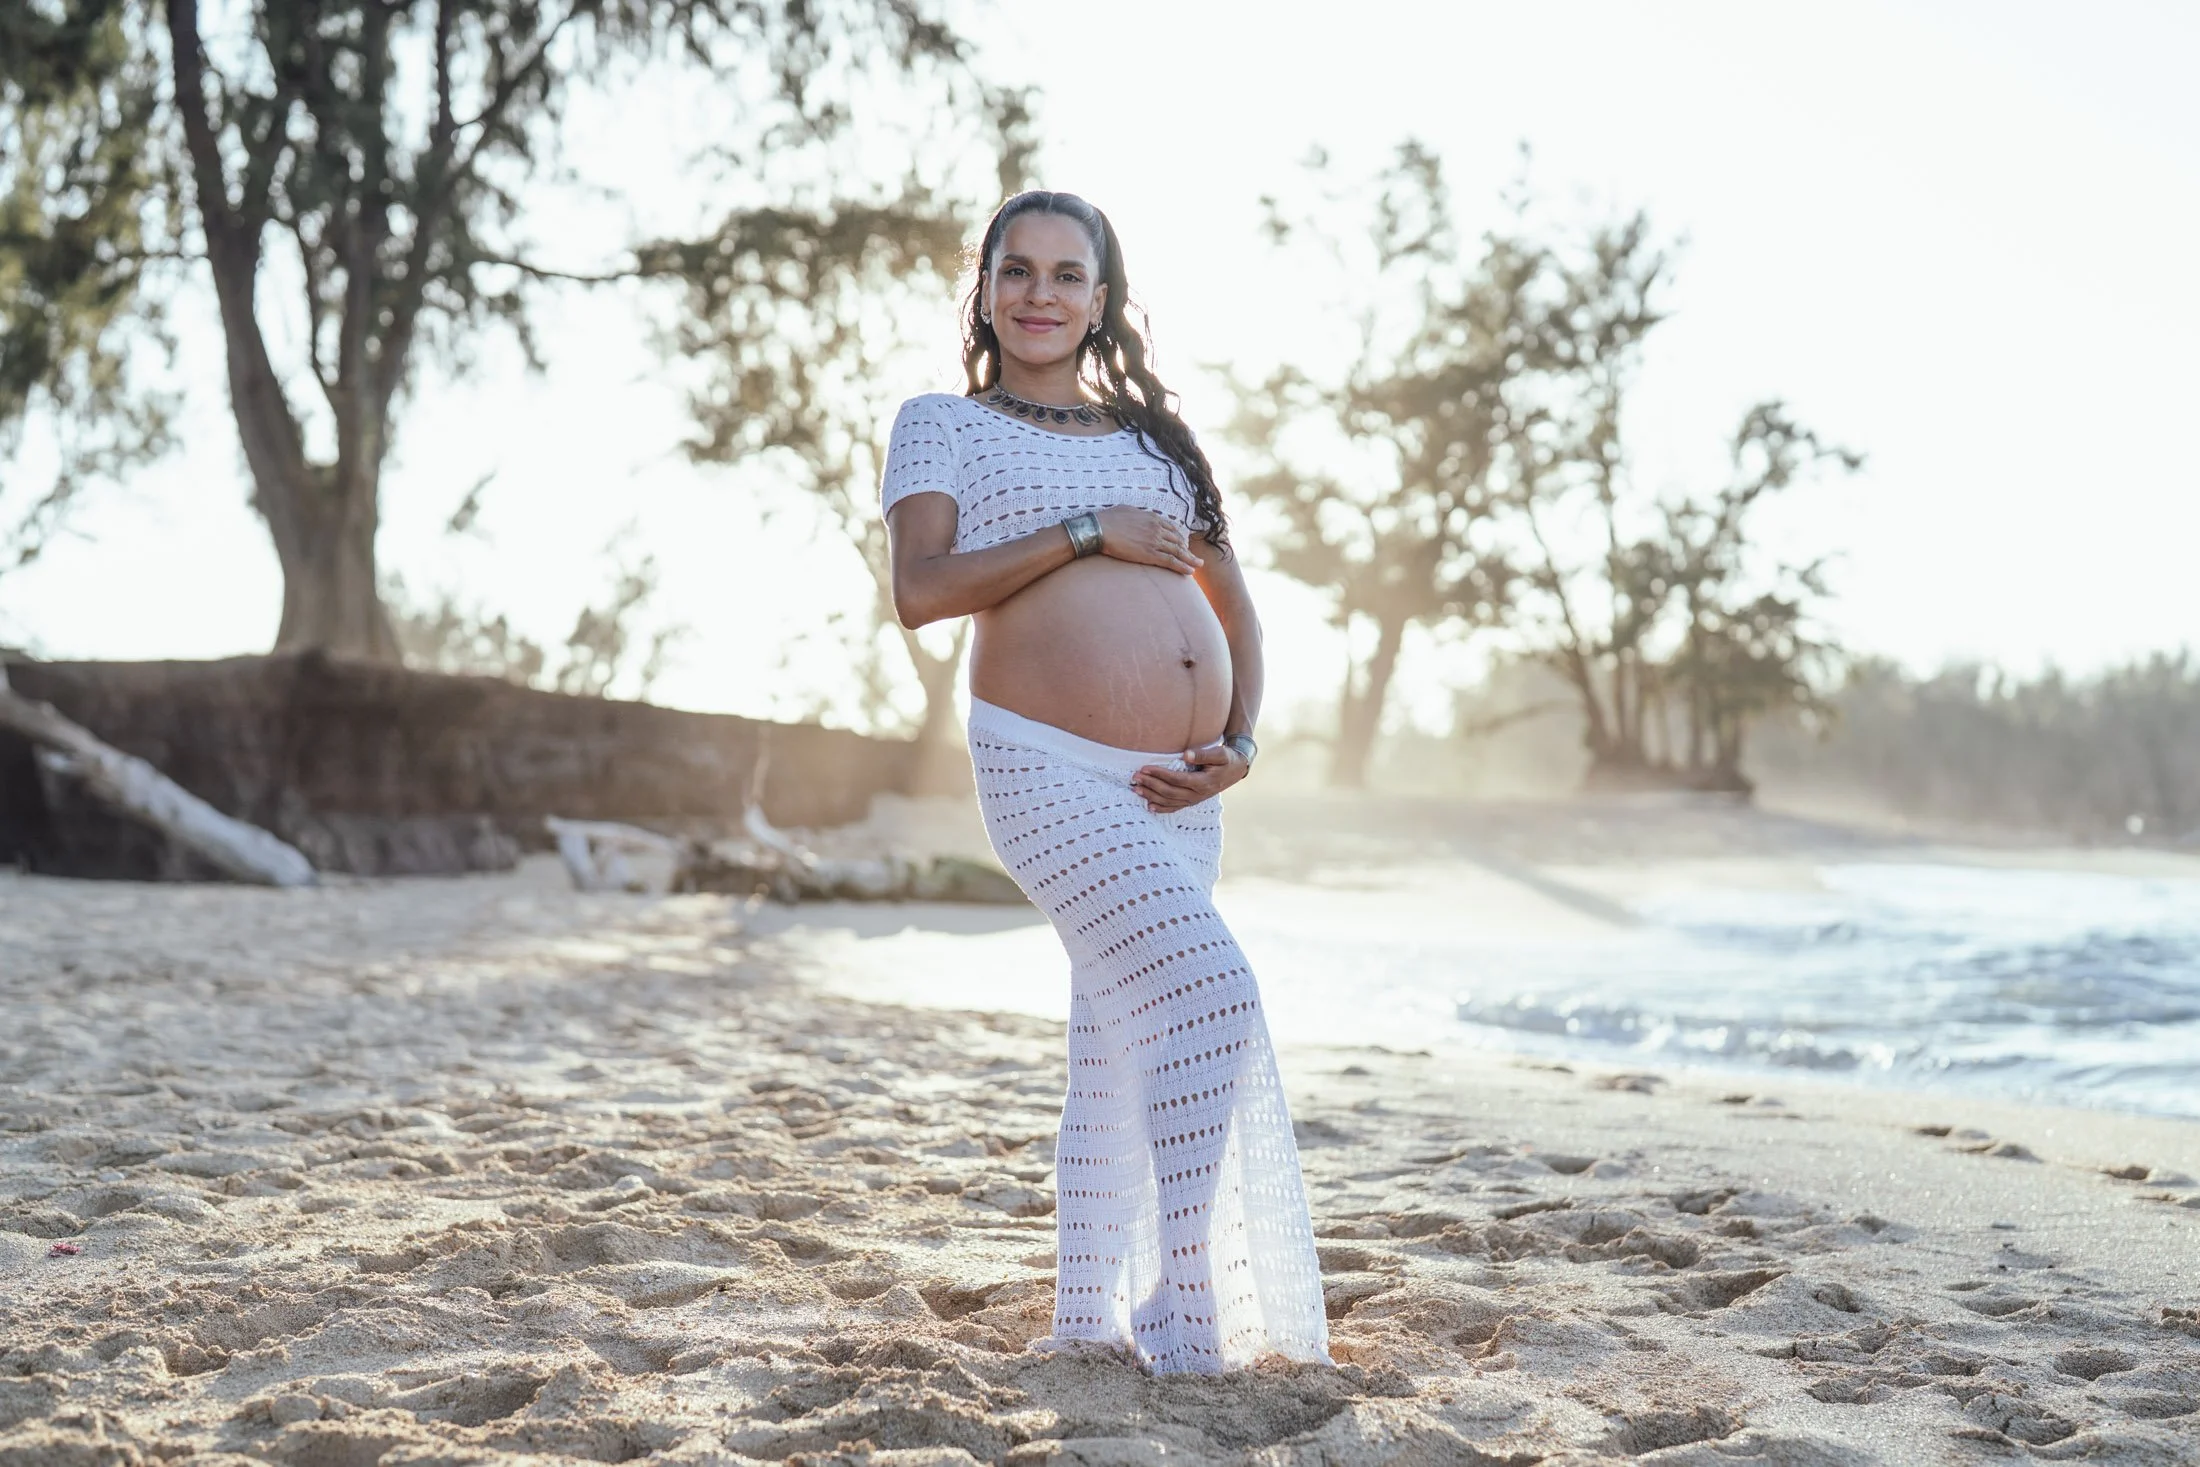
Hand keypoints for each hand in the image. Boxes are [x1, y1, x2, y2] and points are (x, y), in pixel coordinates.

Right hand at [1094, 507, 1199, 574]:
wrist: (1100, 529)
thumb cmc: (1108, 519)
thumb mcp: (1127, 510)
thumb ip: (1137, 514)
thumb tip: (1137, 515)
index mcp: (1152, 518)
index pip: (1171, 529)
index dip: (1178, 538)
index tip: (1182, 544)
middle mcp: (1157, 529)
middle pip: (1177, 540)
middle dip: (1187, 549)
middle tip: (1194, 557)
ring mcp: (1155, 541)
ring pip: (1178, 551)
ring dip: (1189, 559)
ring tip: (1198, 565)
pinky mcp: (1150, 554)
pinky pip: (1170, 561)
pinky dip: (1182, 566)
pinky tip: (1189, 571)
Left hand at [1132, 740, 1247, 812]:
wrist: (1236, 770)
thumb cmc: (1226, 759)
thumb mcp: (1220, 754)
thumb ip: (1203, 754)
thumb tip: (1185, 755)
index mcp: (1203, 783)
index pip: (1177, 780)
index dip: (1160, 775)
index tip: (1145, 768)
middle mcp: (1197, 795)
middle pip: (1170, 792)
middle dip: (1151, 785)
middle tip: (1135, 777)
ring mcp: (1194, 800)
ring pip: (1169, 802)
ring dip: (1151, 796)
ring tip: (1136, 789)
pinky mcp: (1192, 801)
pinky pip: (1175, 808)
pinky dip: (1161, 808)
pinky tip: (1149, 806)